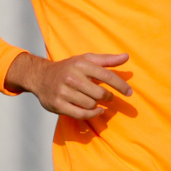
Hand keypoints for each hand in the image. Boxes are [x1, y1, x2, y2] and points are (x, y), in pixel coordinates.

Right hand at [5, 52, 132, 119]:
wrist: (41, 76)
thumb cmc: (68, 67)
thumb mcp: (86, 60)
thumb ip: (107, 60)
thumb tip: (126, 57)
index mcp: (81, 64)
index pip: (106, 75)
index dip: (120, 85)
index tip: (129, 93)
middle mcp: (72, 77)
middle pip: (100, 93)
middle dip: (107, 96)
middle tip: (108, 96)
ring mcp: (64, 91)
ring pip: (90, 104)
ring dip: (96, 104)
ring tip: (94, 99)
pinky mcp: (58, 104)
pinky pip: (81, 114)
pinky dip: (92, 114)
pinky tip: (97, 110)